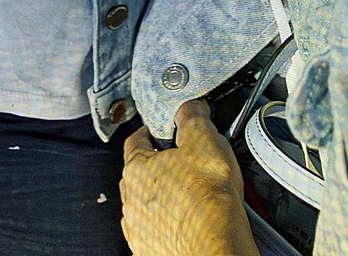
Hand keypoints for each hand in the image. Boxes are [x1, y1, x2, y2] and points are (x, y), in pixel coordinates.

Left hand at [120, 99, 257, 255]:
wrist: (216, 250)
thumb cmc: (209, 200)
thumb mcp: (205, 141)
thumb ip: (192, 117)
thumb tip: (189, 107)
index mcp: (137, 169)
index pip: (135, 140)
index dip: (150, 132)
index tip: (159, 132)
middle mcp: (130, 201)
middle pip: (140, 174)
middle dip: (158, 166)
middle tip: (184, 165)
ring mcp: (138, 229)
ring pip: (146, 205)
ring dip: (162, 198)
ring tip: (190, 198)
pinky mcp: (149, 250)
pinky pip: (154, 231)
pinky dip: (167, 224)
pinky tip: (186, 222)